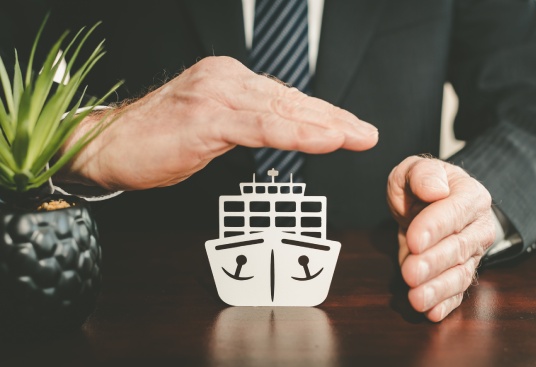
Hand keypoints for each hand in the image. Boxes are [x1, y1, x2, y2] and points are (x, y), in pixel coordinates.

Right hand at [60, 56, 377, 189]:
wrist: (110, 144)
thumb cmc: (158, 137)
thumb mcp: (211, 124)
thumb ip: (245, 122)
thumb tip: (279, 130)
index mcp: (228, 79)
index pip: (285, 96)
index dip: (320, 113)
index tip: (349, 127)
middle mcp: (226, 78)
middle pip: (292, 99)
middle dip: (333, 118)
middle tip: (365, 132)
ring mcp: (217, 95)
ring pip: (283, 109)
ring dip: (325, 125)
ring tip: (357, 136)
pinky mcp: (208, 118)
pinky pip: (262, 127)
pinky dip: (297, 132)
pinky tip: (325, 139)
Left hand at [387, 156, 495, 321]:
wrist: (426, 203)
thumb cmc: (420, 186)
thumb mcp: (413, 170)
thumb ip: (423, 174)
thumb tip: (434, 189)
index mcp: (469, 195)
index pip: (454, 213)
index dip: (434, 227)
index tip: (414, 240)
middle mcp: (477, 226)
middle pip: (458, 247)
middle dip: (434, 263)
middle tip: (410, 273)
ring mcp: (472, 253)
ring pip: (460, 273)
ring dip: (438, 289)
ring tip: (416, 299)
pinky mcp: (460, 272)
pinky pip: (457, 291)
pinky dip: (444, 303)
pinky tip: (430, 312)